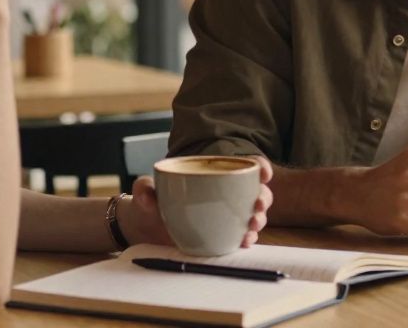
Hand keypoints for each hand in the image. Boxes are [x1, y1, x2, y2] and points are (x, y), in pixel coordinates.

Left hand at [119, 159, 273, 248]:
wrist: (148, 227)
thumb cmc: (152, 201)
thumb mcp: (146, 191)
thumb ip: (144, 188)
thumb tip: (145, 195)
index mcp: (214, 174)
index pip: (244, 166)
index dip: (260, 166)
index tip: (263, 172)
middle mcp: (227, 193)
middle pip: (256, 191)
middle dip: (263, 197)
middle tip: (257, 205)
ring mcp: (228, 215)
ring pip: (254, 214)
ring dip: (259, 220)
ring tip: (252, 226)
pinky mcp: (225, 235)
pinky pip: (243, 235)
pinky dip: (248, 238)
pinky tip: (245, 241)